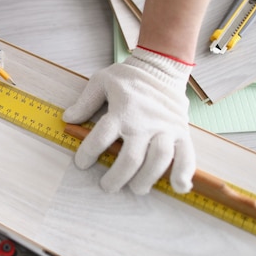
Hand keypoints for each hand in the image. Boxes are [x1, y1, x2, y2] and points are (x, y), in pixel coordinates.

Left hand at [62, 47, 195, 194]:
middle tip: (107, 186)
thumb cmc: (128, 77)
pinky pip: (187, 155)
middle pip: (130, 158)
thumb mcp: (101, 81)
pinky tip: (180, 187)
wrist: (161, 67)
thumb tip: (68, 119)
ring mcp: (165, 128)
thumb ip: (85, 102)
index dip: (87, 154)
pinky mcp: (181, 131)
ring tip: (136, 188)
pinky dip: (184, 173)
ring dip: (146, 179)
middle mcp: (144, 122)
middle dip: (116, 178)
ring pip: (158, 160)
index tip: (81, 163)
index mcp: (121, 111)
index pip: (100, 138)